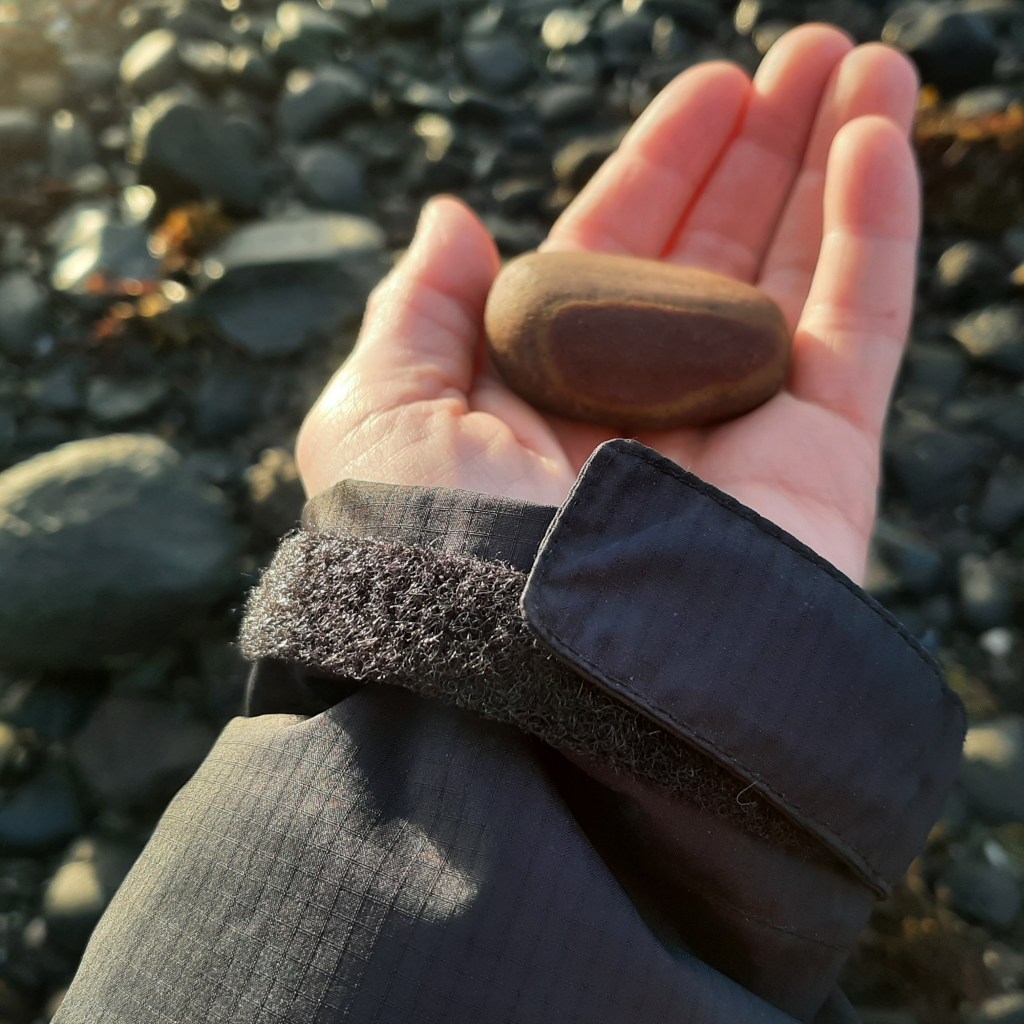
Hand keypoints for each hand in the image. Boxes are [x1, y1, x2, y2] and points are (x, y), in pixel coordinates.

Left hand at [296, 24, 920, 583]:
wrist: (516, 683)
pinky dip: (875, 233)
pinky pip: (860, 331)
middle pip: (718, 253)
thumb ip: (419, 312)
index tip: (709, 87)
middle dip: (764, 150)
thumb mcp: (379, 412)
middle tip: (806, 52)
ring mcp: (737, 435)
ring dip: (836, 165)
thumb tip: (455, 216)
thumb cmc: (422, 550)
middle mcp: (644, 409)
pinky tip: (880, 137)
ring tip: (872, 64)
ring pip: (799, 278)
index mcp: (549, 391)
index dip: (663, 166)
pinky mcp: (817, 467)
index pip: (619, 253)